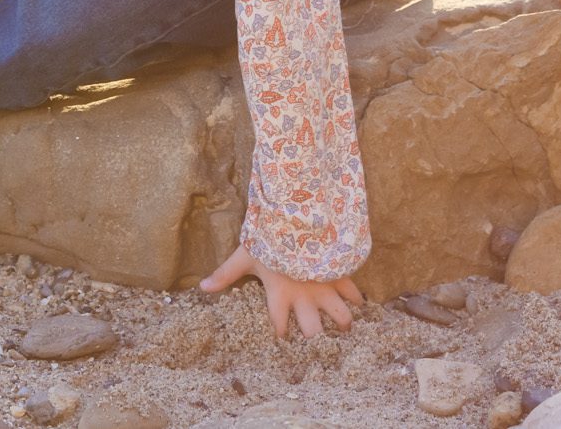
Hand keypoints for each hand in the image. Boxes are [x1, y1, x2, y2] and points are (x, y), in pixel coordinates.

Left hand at [199, 242, 363, 340]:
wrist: (298, 216)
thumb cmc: (269, 236)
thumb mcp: (245, 254)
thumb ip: (225, 273)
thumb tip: (201, 288)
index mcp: (279, 295)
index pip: (279, 326)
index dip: (280, 337)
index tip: (282, 342)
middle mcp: (304, 297)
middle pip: (313, 331)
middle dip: (316, 340)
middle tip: (318, 345)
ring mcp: (324, 287)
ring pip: (340, 317)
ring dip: (342, 324)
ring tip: (343, 329)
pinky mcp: (339, 273)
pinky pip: (353, 292)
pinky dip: (357, 299)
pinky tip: (359, 304)